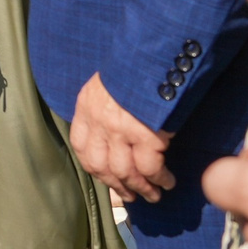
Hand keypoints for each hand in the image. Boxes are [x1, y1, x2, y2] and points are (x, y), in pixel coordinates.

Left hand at [70, 73, 175, 201]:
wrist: (155, 52)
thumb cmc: (137, 66)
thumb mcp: (110, 81)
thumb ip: (106, 104)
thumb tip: (115, 130)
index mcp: (87, 106)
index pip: (80, 145)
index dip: (93, 166)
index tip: (106, 177)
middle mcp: (99, 121)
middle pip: (100, 165)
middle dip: (116, 185)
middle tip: (130, 196)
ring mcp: (120, 130)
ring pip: (124, 172)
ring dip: (140, 188)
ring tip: (152, 196)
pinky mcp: (145, 136)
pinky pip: (150, 168)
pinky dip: (159, 179)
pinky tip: (167, 182)